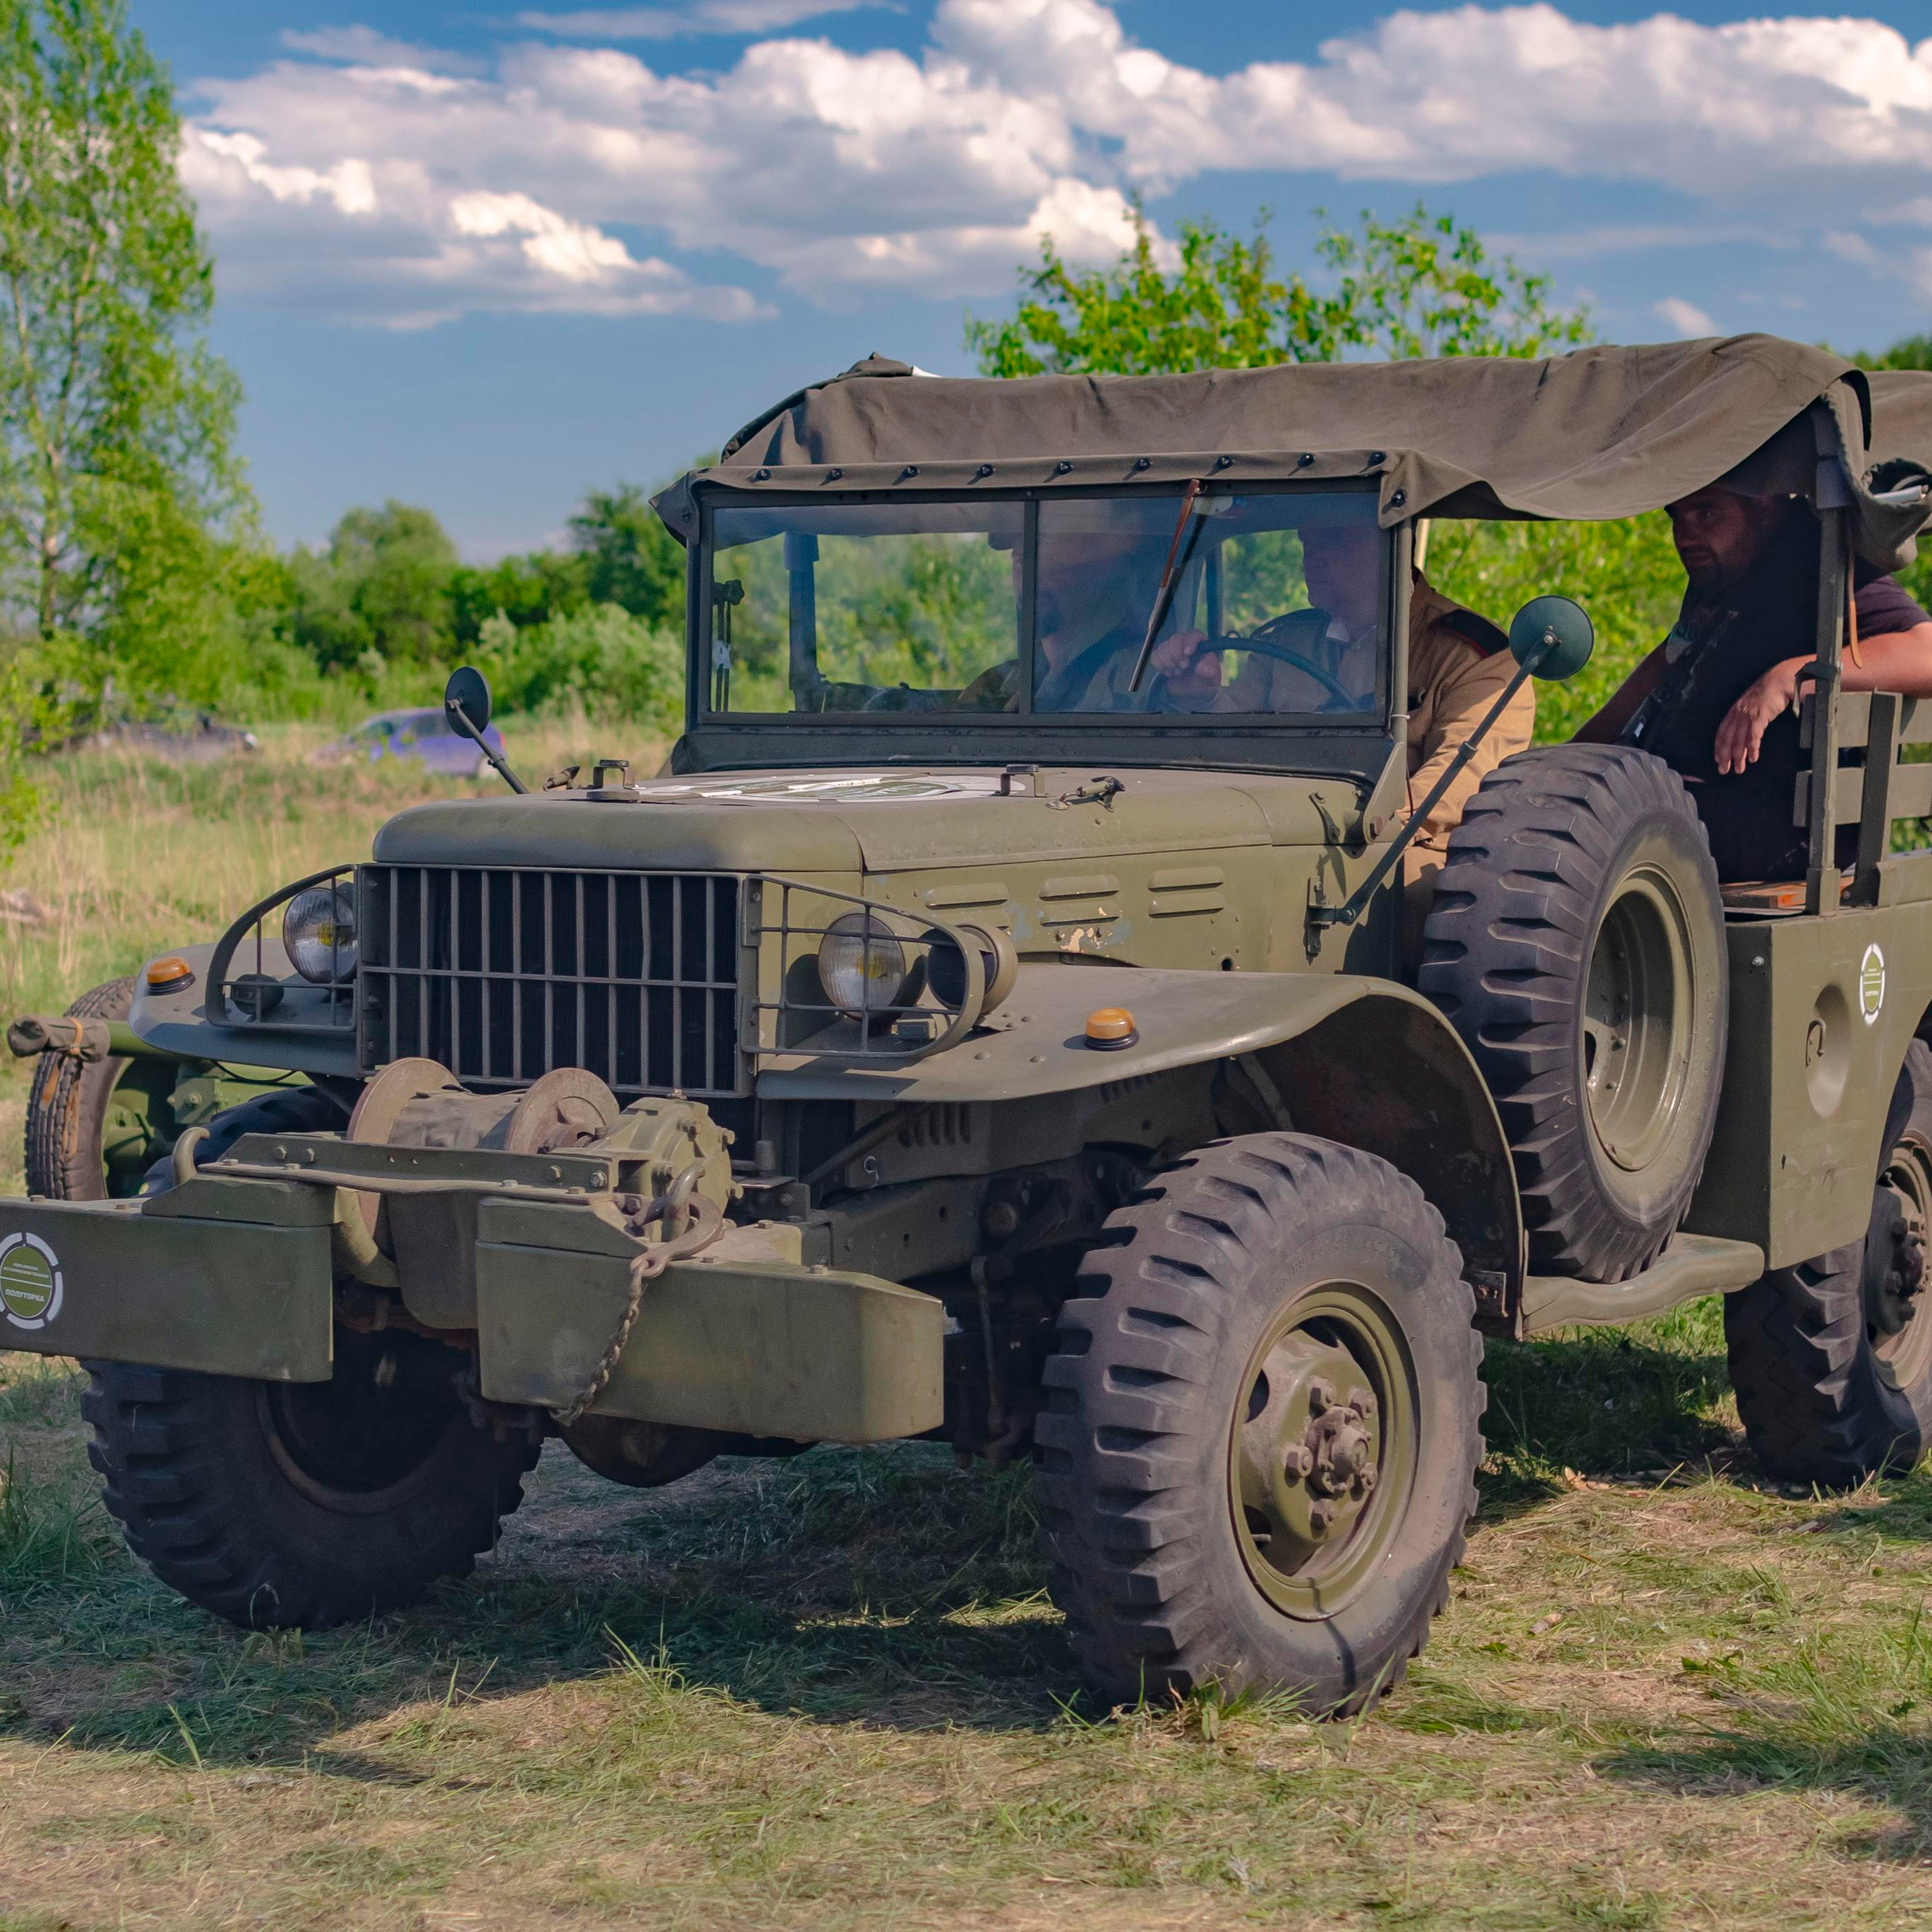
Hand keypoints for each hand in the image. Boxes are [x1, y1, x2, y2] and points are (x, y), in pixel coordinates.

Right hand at [1148, 629, 1219, 696]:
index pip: (1194, 635)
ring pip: (1163, 647)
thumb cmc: (1204, 683)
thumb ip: (1209, 673)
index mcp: (1201, 645)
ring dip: (1168, 662)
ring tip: (1177, 673)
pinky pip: (1155, 655)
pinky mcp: (1162, 656)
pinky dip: (1160, 665)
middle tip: (1182, 668)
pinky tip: (1168, 673)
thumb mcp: (1211, 680)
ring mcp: (1173, 649)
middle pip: (1175, 639)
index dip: (1189, 642)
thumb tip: (1201, 666)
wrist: (1192, 692)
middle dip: (1176, 655)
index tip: (1187, 653)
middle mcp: (1186, 643)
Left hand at [1715, 656, 1806, 773]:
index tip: (1717, 759)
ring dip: (1738, 756)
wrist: (1779, 680)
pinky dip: (1752, 748)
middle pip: (1727, 739)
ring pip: (1739, 739)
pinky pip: (1753, 735)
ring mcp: (1748, 714)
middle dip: (1725, 756)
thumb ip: (1745, 718)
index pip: (1722, 732)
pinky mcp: (1759, 716)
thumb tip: (1744, 733)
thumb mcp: (1751, 705)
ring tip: (1739, 769)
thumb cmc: (1767, 693)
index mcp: (1734, 711)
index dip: (1719, 747)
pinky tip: (1753, 757)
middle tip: (1724, 770)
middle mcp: (1737, 713)